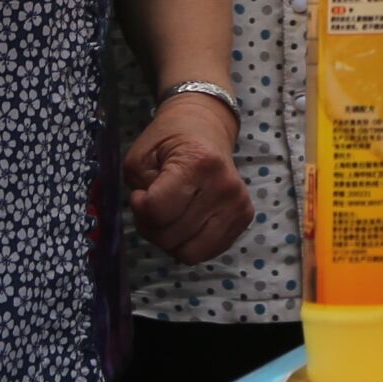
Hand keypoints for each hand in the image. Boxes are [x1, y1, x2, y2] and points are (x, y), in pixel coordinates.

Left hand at [123, 90, 252, 263]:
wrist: (207, 127)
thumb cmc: (169, 141)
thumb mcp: (140, 155)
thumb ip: (138, 187)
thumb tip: (153, 218)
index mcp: (198, 163)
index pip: (158, 211)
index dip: (139, 207)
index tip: (141, 193)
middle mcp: (225, 186)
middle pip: (171, 237)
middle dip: (152, 226)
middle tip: (154, 205)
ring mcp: (238, 204)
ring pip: (189, 253)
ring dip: (171, 240)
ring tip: (170, 215)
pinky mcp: (244, 217)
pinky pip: (207, 252)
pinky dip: (190, 243)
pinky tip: (187, 221)